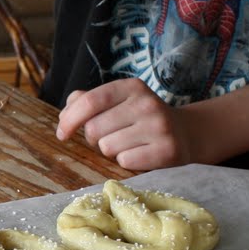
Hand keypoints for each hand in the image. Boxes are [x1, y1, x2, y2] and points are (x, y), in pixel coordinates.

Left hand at [56, 78, 201, 170]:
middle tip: (110, 137)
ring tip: (128, 144)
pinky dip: (127, 162)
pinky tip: (140, 154)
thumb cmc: (141, 119)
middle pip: (94, 129)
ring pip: (108, 147)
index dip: (70, 119)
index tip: (62, 134)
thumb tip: (65, 114)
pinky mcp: (167, 150)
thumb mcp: (119, 102)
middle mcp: (146, 103)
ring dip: (111, 151)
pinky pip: (125, 162)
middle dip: (95, 139)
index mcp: (131, 87)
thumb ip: (88, 102)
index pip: (90, 101)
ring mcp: (159, 126)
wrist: (186, 134)